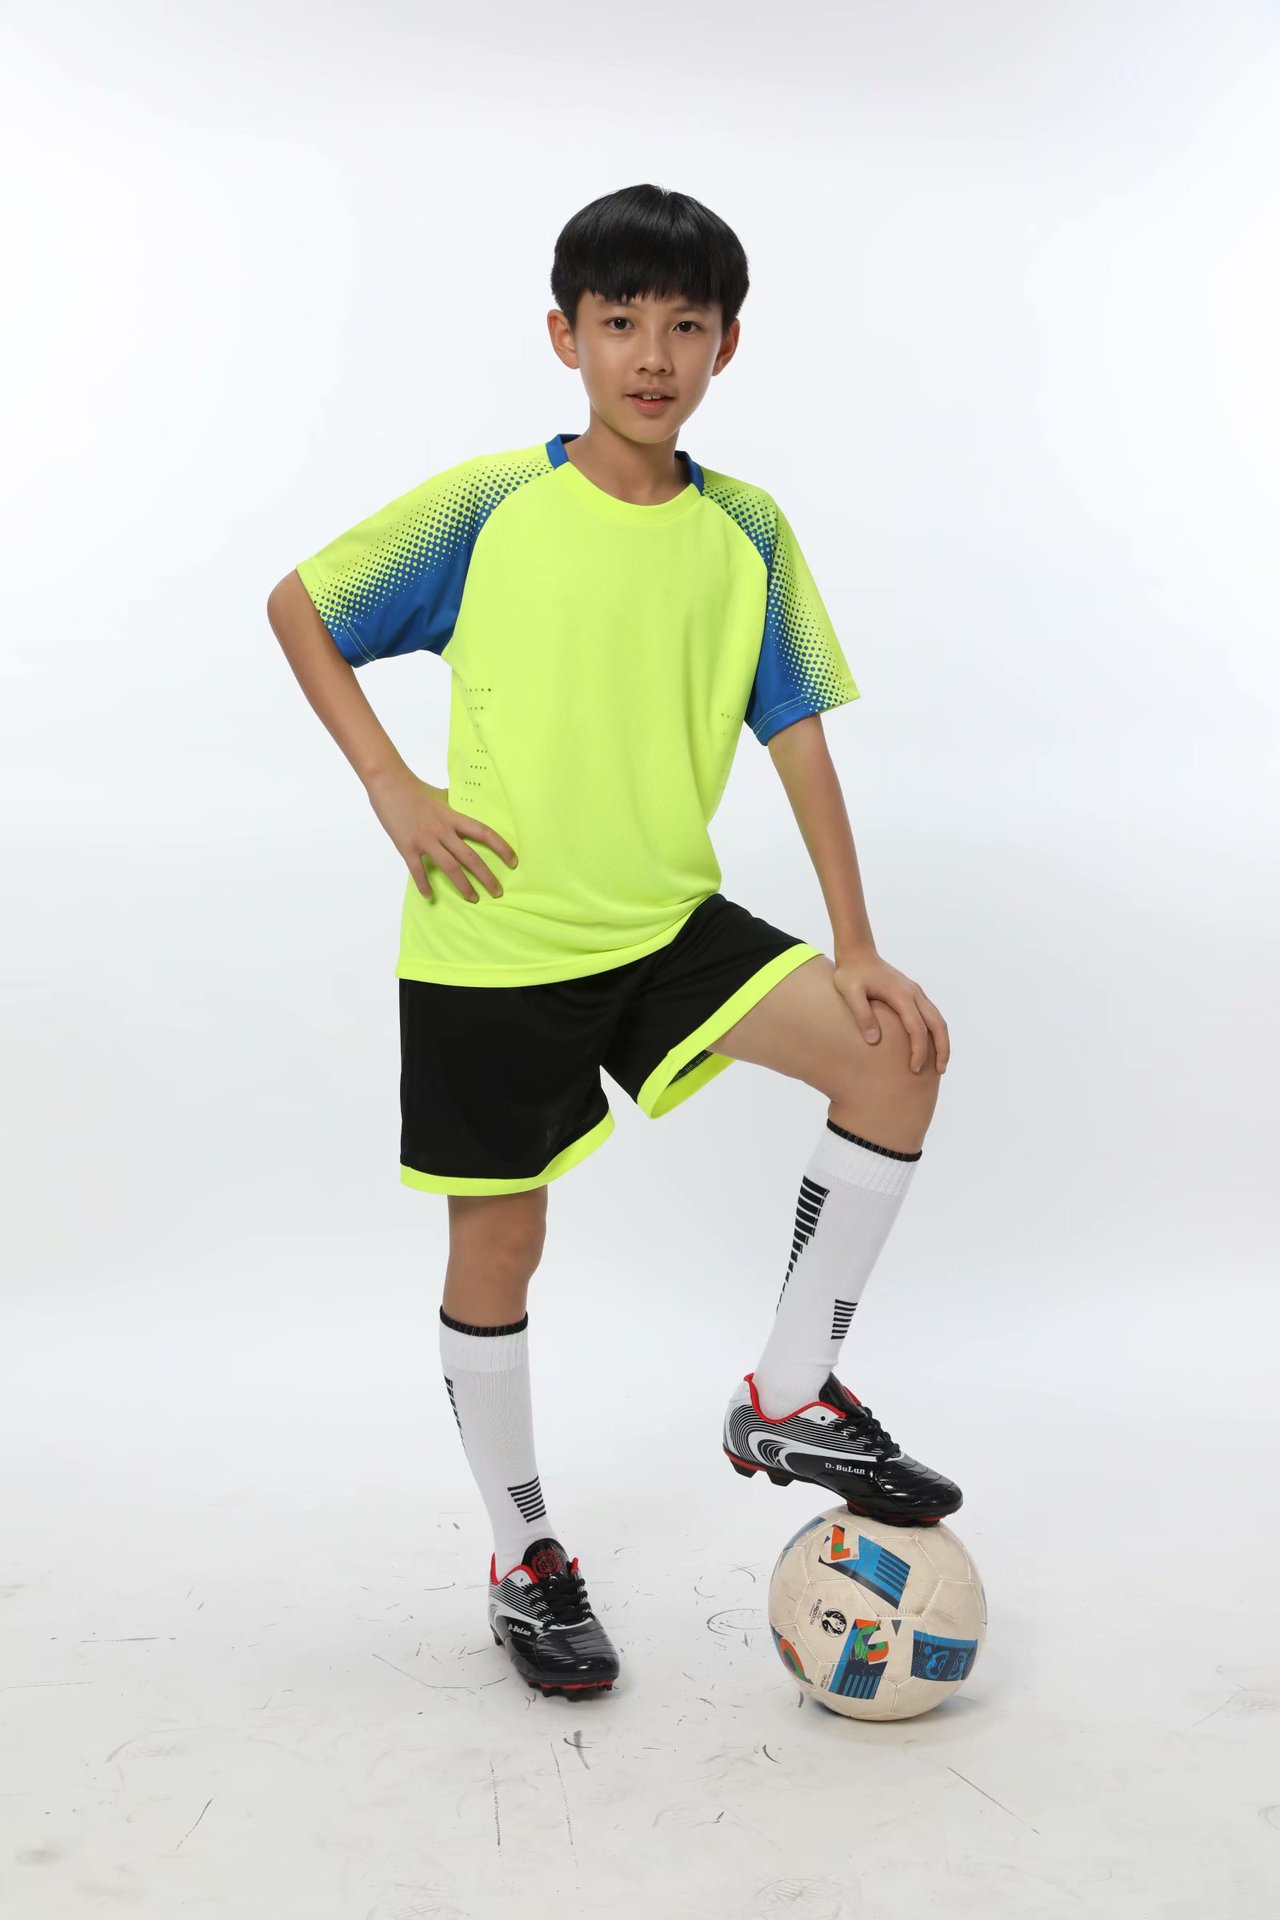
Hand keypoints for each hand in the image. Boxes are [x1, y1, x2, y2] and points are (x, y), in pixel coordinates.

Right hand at [365, 765, 517, 901]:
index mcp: (453, 816)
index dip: (501, 848)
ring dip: (464, 886)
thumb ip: (453, 802)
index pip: (484, 833)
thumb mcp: (440, 794)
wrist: (388, 783)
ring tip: (473, 899)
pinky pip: (418, 871)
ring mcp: (425, 840)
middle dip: (487, 877)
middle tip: (498, 892)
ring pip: (450, 868)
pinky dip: (424, 885)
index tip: (513, 862)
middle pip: (470, 857)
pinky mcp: (407, 847)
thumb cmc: (414, 788)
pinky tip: (430, 896)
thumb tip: (461, 800)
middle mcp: (443, 830)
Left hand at [832, 944, 949, 1072]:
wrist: (858, 952)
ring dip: (942, 1041)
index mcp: (901, 995)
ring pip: (938, 1019)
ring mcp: (915, 992)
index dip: (918, 1050)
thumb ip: (862, 1014)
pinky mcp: (913, 993)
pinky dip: (936, 1031)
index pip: (917, 1028)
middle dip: (942, 1049)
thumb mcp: (850, 992)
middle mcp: (914, 993)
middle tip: (939, 1071)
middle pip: (938, 1024)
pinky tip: (930, 1045)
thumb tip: (873, 1040)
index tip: (913, 1069)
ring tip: (939, 1064)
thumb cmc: (851, 973)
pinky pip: (931, 1014)